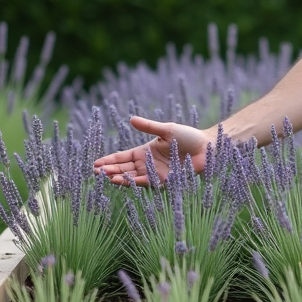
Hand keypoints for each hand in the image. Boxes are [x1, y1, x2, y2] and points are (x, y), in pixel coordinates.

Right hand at [92, 117, 209, 185]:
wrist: (207, 147)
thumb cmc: (188, 136)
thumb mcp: (166, 130)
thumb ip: (149, 127)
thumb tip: (131, 119)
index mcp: (145, 151)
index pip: (122, 157)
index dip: (109, 160)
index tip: (95, 163)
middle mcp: (147, 164)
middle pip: (124, 169)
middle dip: (110, 170)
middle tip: (96, 172)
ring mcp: (155, 173)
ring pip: (133, 177)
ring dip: (120, 177)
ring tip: (107, 177)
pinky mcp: (165, 181)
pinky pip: (148, 182)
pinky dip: (136, 182)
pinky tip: (125, 180)